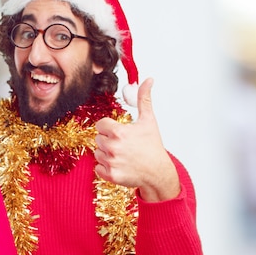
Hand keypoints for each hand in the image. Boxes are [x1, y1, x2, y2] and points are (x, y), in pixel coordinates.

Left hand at [94, 78, 180, 201]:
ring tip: (123, 155)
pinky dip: (105, 167)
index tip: (120, 132)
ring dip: (107, 153)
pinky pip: (97, 167)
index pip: (100, 124)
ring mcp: (110, 162)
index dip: (110, 127)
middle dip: (108, 140)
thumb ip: (144, 99)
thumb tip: (148, 80)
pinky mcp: (110, 175)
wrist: (158, 172)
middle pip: (98, 138)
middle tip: (124, 145)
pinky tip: (119, 165)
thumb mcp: (149, 121)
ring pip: (97, 152)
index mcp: (118, 132)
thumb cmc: (153, 146)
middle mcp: (112, 147)